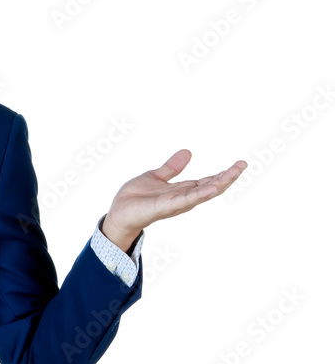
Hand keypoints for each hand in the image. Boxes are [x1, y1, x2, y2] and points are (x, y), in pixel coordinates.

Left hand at [101, 149, 246, 251]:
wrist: (119, 212)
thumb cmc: (136, 197)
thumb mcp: (156, 176)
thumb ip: (172, 167)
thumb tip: (188, 151)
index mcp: (182, 190)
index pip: (208, 181)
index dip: (223, 174)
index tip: (240, 164)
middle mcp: (183, 198)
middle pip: (211, 187)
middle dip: (228, 176)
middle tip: (243, 164)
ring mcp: (176, 203)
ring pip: (203, 193)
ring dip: (220, 183)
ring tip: (235, 172)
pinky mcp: (165, 206)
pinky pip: (186, 200)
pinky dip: (200, 194)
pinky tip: (212, 188)